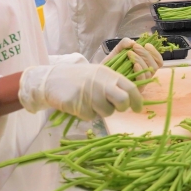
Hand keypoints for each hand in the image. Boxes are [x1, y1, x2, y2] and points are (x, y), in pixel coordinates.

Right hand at [18, 63, 143, 119]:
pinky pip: (90, 116)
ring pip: (106, 112)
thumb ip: (114, 83)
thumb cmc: (79, 78)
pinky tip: (79, 103)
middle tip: (115, 107)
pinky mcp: (77, 105)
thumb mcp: (98, 74)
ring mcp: (88, 94)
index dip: (137, 100)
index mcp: (108, 74)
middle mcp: (100, 83)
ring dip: (101, 110)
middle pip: (122, 101)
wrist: (51, 79)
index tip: (138, 108)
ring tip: (89, 101)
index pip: (130, 88)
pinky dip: (87, 113)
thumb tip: (131, 98)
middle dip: (122, 108)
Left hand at [103, 38, 162, 80]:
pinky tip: (134, 64)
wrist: (99, 77)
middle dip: (146, 54)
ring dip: (141, 60)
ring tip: (129, 53)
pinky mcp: (135, 89)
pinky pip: (143, 80)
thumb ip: (125, 43)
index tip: (147, 45)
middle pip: (155, 66)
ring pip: (149, 72)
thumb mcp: (117, 50)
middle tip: (135, 47)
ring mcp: (141, 83)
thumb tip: (132, 42)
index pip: (158, 62)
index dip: (155, 53)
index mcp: (145, 66)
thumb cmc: (110, 65)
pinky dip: (140, 70)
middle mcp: (145, 75)